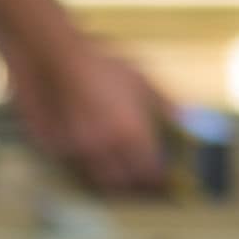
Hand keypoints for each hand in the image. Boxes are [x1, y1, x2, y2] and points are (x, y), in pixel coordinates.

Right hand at [5, 44, 170, 193]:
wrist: (53, 54)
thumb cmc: (100, 63)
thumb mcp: (140, 78)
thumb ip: (165, 103)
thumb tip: (185, 120)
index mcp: (131, 133)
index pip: (150, 174)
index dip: (158, 180)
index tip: (162, 179)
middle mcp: (105, 148)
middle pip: (124, 184)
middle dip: (134, 184)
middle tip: (139, 177)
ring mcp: (77, 151)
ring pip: (97, 180)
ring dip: (109, 179)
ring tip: (116, 169)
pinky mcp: (53, 148)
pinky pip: (72, 167)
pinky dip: (83, 166)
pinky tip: (88, 153)